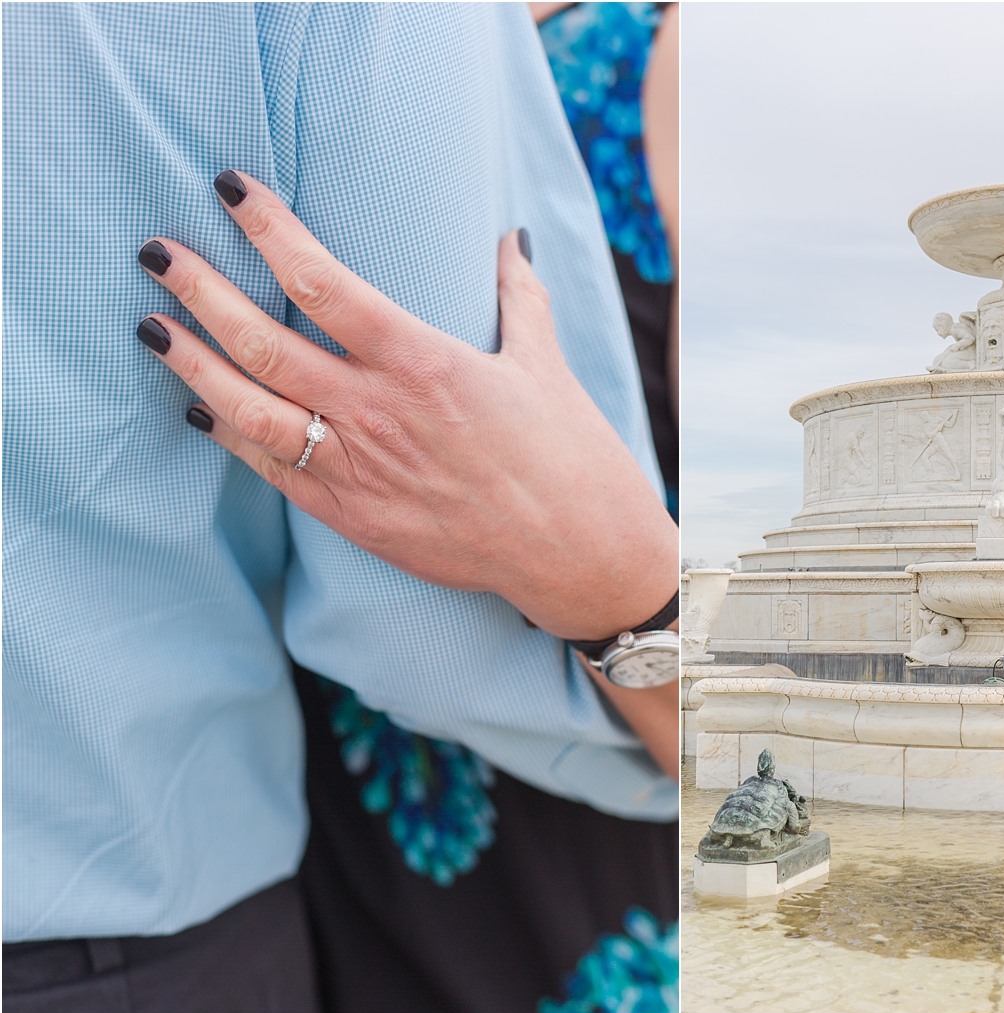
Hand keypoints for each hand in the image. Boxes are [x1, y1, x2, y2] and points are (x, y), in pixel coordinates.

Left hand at [136, 171, 676, 641]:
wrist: (572, 551)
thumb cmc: (566, 453)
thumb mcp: (544, 363)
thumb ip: (517, 294)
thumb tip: (509, 240)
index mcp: (422, 360)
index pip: (322, 281)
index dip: (268, 230)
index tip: (230, 192)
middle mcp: (376, 411)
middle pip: (262, 343)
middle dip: (200, 292)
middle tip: (155, 252)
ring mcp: (358, 468)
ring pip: (248, 411)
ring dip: (192, 366)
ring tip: (153, 328)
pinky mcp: (353, 517)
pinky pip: (272, 471)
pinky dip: (229, 438)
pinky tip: (198, 411)